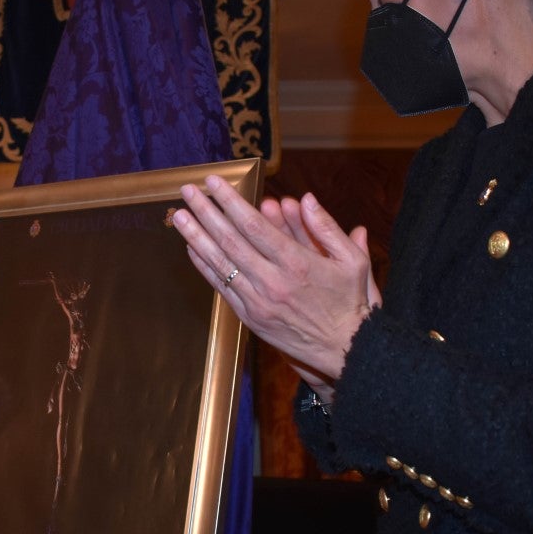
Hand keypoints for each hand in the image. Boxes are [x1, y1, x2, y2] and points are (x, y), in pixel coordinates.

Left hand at [172, 176, 376, 382]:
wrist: (345, 351)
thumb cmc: (350, 302)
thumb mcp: (352, 261)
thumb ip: (327, 227)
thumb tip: (305, 198)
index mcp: (297, 263)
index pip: (254, 225)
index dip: (230, 201)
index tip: (214, 182)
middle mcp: (273, 281)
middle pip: (231, 240)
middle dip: (206, 212)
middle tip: (188, 190)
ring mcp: (258, 301)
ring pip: (221, 264)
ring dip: (197, 237)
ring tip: (180, 216)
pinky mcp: (250, 317)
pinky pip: (222, 287)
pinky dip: (205, 266)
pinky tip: (192, 248)